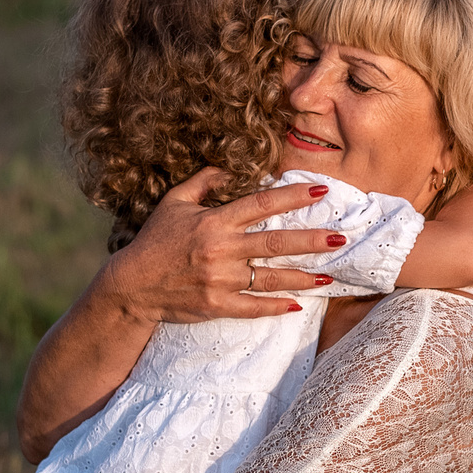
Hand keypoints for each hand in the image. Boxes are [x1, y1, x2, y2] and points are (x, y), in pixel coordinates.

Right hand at [100, 168, 350, 323]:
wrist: (132, 285)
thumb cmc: (154, 241)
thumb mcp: (173, 203)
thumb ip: (202, 183)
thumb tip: (225, 165)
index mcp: (214, 221)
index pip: (262, 204)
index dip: (294, 195)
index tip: (321, 188)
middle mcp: (221, 249)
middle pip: (276, 243)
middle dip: (311, 240)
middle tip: (340, 237)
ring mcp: (220, 280)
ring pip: (270, 278)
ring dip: (303, 278)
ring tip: (329, 277)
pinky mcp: (216, 305)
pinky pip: (253, 307)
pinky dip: (275, 307)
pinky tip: (297, 305)